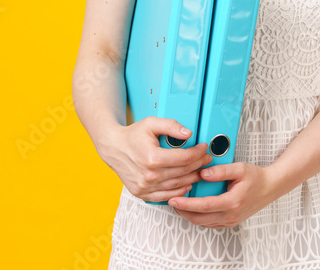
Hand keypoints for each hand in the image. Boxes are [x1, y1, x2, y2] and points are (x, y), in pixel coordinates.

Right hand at [97, 116, 212, 201]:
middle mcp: (149, 175)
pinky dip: (179, 192)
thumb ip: (171, 126)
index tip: (204, 147)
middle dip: (199, 164)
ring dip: (192, 178)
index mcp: (152, 158)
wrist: (113, 148)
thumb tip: (188, 133)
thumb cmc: (132, 135)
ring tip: (200, 170)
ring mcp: (145, 187)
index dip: (199, 152)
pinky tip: (187, 184)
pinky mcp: (142, 193)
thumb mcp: (151, 123)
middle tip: (207, 159)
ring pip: (177, 185)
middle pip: (183, 172)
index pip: (185, 158)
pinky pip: (166, 196)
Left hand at [168, 162, 280, 227]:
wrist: (270, 188)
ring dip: (189, 214)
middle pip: (199, 218)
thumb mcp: (240, 168)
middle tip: (172, 200)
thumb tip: (202, 173)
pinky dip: (198, 216)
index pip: (203, 206)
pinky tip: (193, 207)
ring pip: (203, 223)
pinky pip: (209, 223)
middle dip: (182, 211)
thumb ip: (221, 171)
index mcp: (232, 202)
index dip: (186, 204)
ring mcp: (230, 221)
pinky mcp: (229, 222)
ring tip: (179, 202)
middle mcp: (231, 215)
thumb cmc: (256, 178)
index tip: (174, 199)